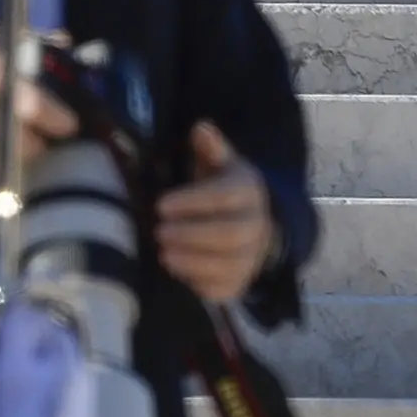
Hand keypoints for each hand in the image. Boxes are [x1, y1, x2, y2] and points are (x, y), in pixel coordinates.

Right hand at [0, 18, 76, 183]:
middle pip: (27, 146)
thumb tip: (68, 45)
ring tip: (27, 143)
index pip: (37, 110)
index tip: (70, 123)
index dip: (61, 121)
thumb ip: (32, 43)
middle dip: (44, 142)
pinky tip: (1, 149)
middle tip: (49, 134)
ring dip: (21, 157)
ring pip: (7, 165)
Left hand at [155, 121, 277, 303]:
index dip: (194, 202)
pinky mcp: (238, 284)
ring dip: (191, 260)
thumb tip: (200, 127)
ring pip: (226, 264)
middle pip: (229, 234)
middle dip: (191, 234)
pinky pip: (219, 289)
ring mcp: (250, 258)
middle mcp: (256, 226)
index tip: (161, 204)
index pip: (226, 197)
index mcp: (250, 191)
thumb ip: (210, 148)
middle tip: (159, 231)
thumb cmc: (227, 191)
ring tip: (163, 252)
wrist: (257, 229)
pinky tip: (176, 269)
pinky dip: (196, 281)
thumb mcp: (222, 164)